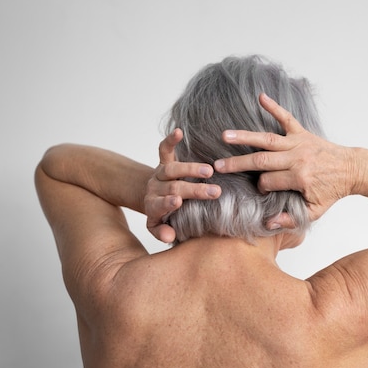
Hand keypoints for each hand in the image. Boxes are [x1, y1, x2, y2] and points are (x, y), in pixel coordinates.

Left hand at [145, 128, 220, 242]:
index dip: (167, 203)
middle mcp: (154, 189)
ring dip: (190, 168)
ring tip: (209, 170)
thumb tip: (170, 237)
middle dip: (193, 190)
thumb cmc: (163, 216)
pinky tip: (179, 131)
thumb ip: (163, 233)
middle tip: (215, 192)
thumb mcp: (159, 228)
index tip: (178, 201)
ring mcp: (159, 174)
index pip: (158, 205)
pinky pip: (164, 149)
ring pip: (171, 169)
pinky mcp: (164, 162)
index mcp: (152, 207)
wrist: (153, 198)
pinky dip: (171, 140)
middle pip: (173, 187)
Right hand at [213, 94, 354, 227]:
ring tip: (225, 135)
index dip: (261, 187)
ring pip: (267, 139)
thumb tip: (268, 223)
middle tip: (217, 166)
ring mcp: (298, 143)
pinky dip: (274, 107)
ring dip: (245, 137)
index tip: (260, 189)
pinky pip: (286, 118)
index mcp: (300, 178)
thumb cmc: (331, 190)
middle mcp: (297, 159)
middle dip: (238, 163)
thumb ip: (291, 219)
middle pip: (261, 160)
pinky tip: (260, 97)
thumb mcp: (314, 211)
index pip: (269, 182)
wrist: (351, 170)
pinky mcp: (302, 132)